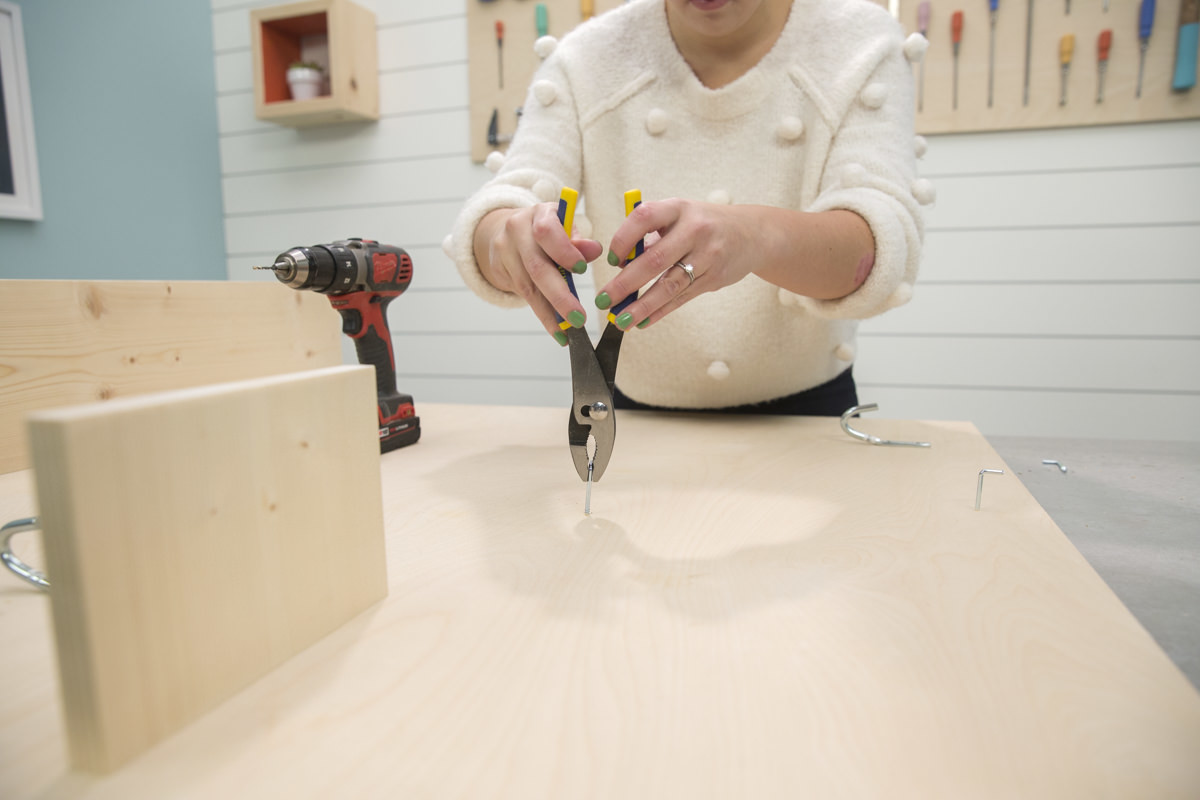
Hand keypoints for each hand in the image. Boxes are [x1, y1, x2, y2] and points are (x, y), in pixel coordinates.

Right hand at [475, 205, 603, 340]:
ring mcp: (504, 250)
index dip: (564, 251)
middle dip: (559, 296)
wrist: (509, 229)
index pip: (547, 232)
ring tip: (568, 331)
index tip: (581, 269)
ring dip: (550, 313)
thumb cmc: (548, 230)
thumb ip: (580, 241)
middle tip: (579, 318)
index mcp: (539, 214)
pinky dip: (542, 314)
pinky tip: (556, 329)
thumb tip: (594, 250)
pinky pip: (522, 295)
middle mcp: (517, 230)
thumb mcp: (566, 227)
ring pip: (527, 287)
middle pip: (536, 267)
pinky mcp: (498, 268)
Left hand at [598, 200, 875, 328]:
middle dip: (626, 284)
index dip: (624, 239)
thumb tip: (621, 264)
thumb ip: (652, 233)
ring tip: (621, 320)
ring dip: (642, 306)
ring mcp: (707, 256)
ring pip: (670, 286)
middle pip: (655, 260)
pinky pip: (682, 298)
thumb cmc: (703, 223)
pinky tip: (643, 322)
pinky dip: (660, 311)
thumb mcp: (679, 214)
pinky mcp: (714, 278)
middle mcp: (695, 230)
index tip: (613, 260)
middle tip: (604, 300)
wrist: (752, 234)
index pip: (645, 218)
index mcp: (679, 208)